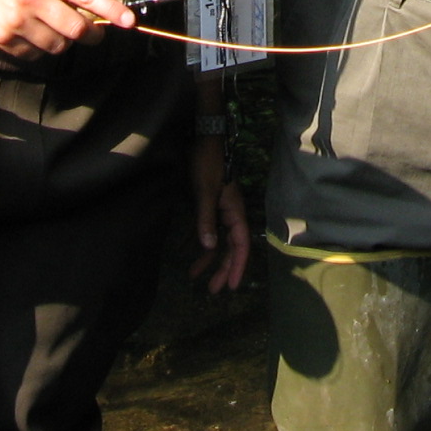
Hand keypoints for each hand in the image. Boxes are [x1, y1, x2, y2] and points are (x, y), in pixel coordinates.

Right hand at [0, 0, 131, 58]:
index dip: (112, 10)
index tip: (128, 21)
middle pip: (76, 28)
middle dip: (91, 34)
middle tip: (94, 33)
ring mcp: (17, 20)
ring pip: (57, 45)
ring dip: (64, 42)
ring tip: (55, 29)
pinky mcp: (3, 37)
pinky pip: (33, 55)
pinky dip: (39, 49)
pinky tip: (32, 34)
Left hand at [189, 137, 250, 293]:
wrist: (203, 140)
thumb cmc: (207, 164)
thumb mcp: (206, 192)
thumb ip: (207, 219)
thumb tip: (210, 247)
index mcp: (235, 212)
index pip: (240, 245)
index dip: (237, 267)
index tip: (232, 287)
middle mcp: (230, 214)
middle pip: (230, 248)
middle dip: (223, 269)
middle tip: (212, 290)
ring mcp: (220, 211)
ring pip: (219, 242)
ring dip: (210, 260)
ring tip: (195, 277)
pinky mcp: (209, 207)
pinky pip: (208, 232)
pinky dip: (201, 245)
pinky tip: (190, 255)